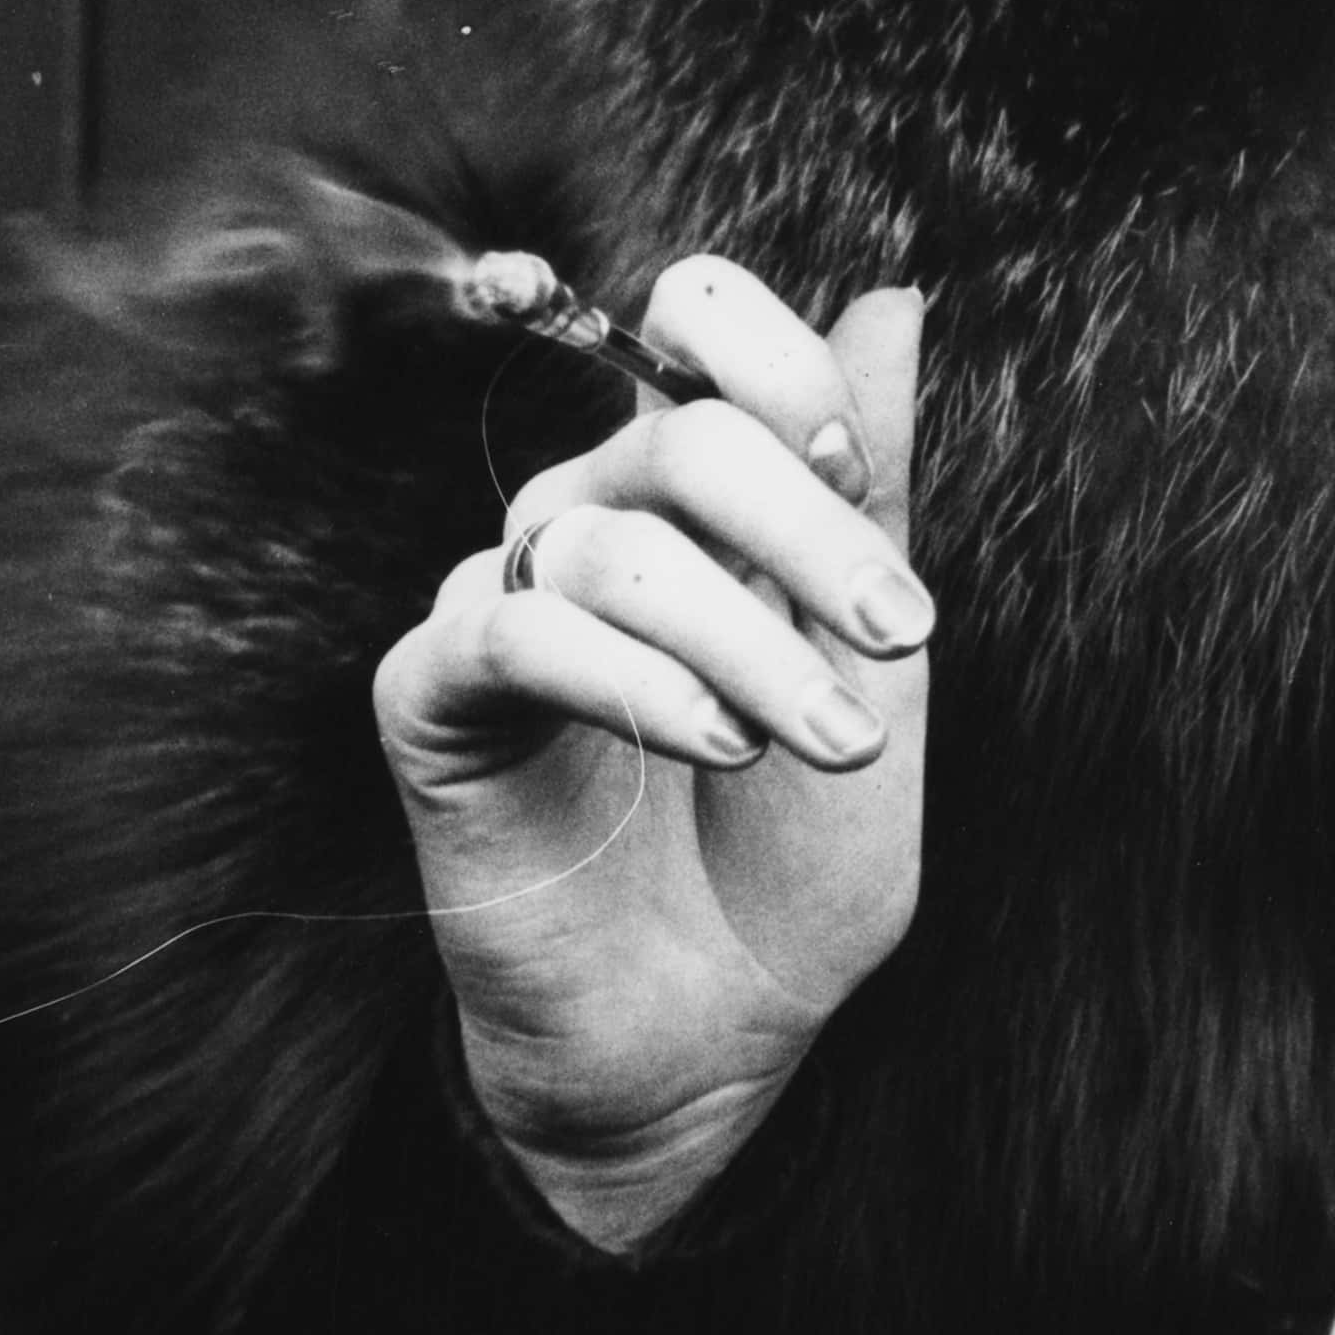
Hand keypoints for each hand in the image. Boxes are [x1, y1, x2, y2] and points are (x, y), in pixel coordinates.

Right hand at [373, 262, 927, 1250]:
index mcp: (690, 493)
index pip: (694, 322)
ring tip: (828, 746)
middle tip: (904, 640)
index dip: (780, 371)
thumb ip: (867, 486)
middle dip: (811, 533)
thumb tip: (894, 298)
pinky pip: (515, 635)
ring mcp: (499, 603)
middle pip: (677, 437)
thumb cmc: (789, 856)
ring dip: (747, 645)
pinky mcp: (430, 697)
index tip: (857, 477)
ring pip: (611, 547)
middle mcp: (586, 523)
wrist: (711, 1036)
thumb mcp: (866, 665)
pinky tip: (718, 748)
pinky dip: (635, 682)